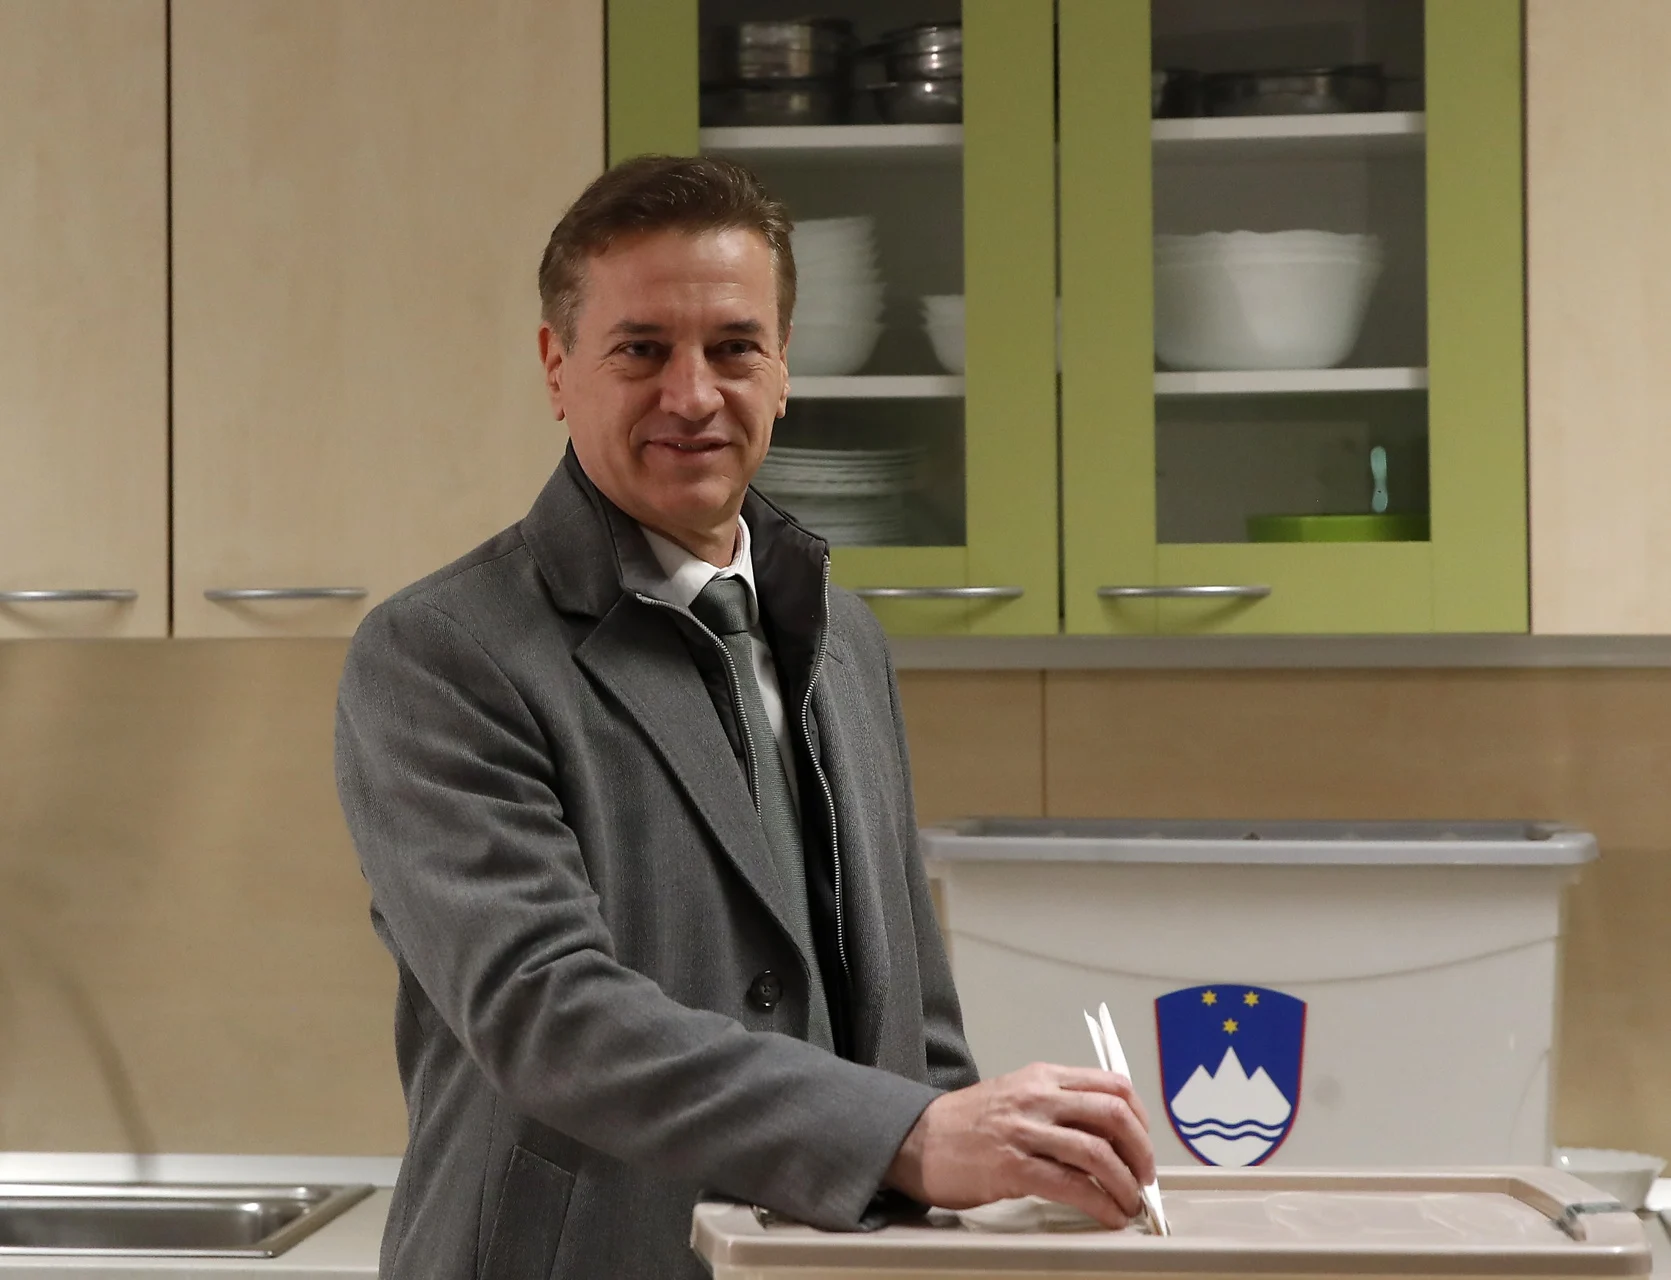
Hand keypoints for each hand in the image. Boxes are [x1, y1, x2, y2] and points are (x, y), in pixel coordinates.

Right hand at [883, 1063, 1155, 1229]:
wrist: (916, 1139)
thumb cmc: (966, 1124)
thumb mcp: (1016, 1096)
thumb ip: (1058, 1105)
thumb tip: (1109, 1137)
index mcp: (1042, 1076)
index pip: (1112, 1084)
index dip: (1140, 1117)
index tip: (1144, 1143)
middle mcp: (1037, 1097)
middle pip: (1113, 1114)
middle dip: (1141, 1151)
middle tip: (1145, 1177)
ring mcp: (1024, 1130)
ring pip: (1097, 1151)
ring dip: (1125, 1184)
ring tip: (1129, 1203)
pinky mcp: (1012, 1166)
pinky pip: (1071, 1185)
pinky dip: (1099, 1204)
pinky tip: (1107, 1215)